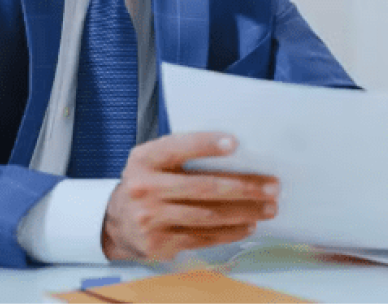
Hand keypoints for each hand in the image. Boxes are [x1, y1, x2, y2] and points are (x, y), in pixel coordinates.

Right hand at [101, 132, 278, 261]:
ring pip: (207, 216)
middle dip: (243, 187)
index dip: (206, 145)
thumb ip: (184, 152)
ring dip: (244, 212)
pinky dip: (229, 232)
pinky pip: (202, 237)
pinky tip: (249, 225)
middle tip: (273, 186)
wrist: (115, 223)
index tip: (235, 143)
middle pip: (202, 187)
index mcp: (146, 159)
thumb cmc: (149, 181)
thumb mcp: (154, 160)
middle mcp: (144, 188)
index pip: (178, 148)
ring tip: (269, 207)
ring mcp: (150, 219)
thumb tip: (238, 151)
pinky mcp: (159, 243)